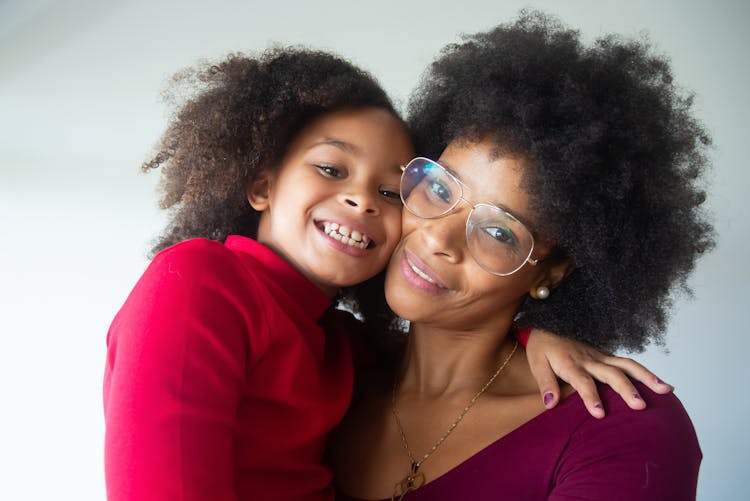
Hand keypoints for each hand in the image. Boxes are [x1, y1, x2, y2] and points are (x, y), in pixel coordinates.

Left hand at [524, 329, 672, 418]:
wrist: (548, 323)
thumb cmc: (542, 348)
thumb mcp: (536, 364)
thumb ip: (545, 383)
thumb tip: (550, 405)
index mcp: (570, 363)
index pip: (582, 382)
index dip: (591, 397)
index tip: (600, 414)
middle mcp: (590, 360)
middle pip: (611, 374)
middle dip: (627, 390)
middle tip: (641, 406)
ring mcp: (601, 356)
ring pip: (627, 365)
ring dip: (647, 377)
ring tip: (667, 390)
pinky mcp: (607, 355)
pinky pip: (628, 364)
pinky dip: (645, 373)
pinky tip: (661, 385)